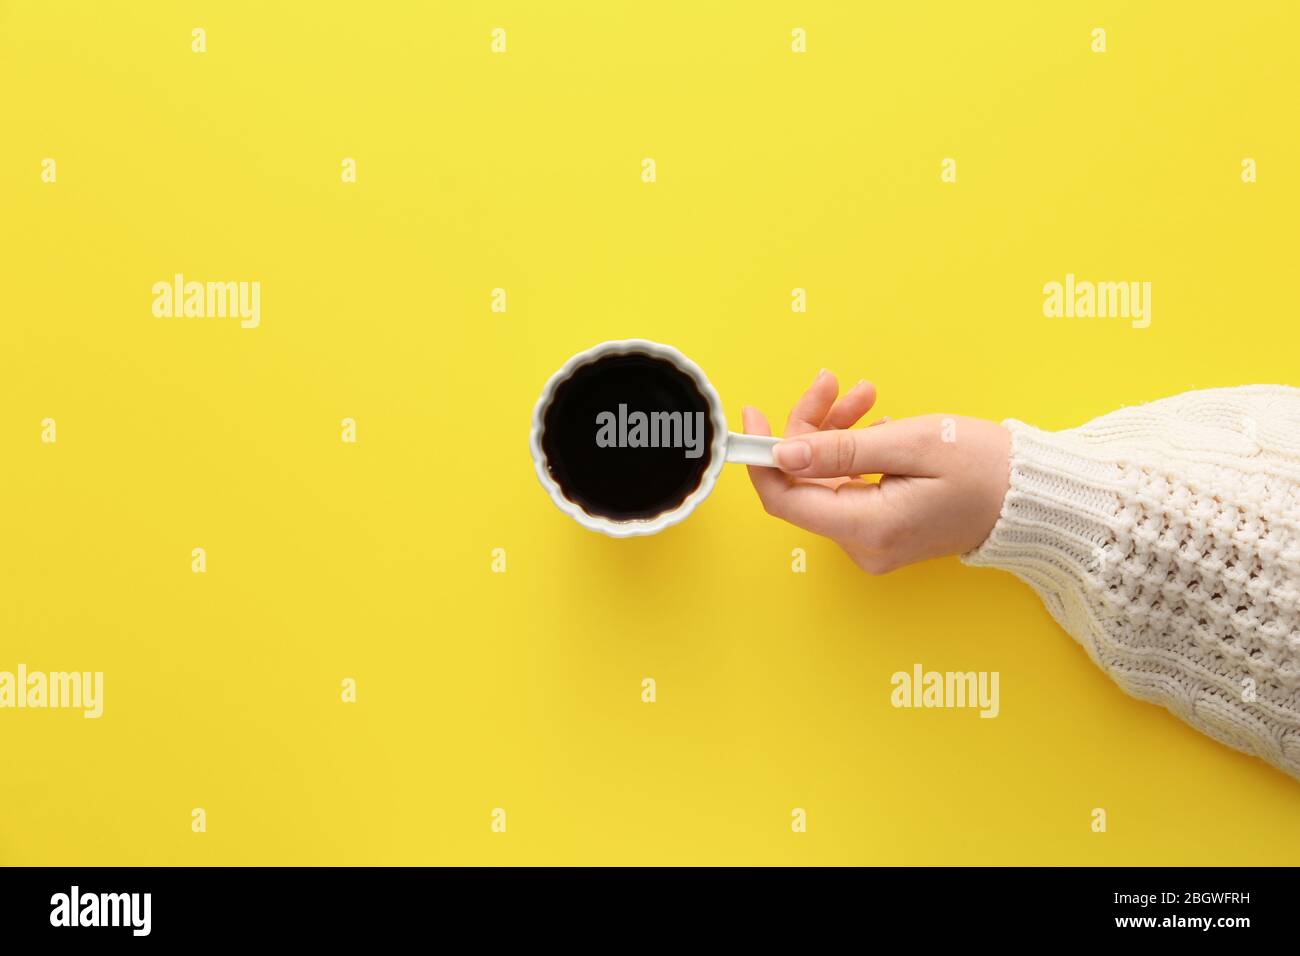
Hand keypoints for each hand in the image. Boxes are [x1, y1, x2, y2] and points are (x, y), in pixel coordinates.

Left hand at [742, 371, 1010, 573]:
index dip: (761, 456)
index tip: (754, 414)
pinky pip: (850, 487)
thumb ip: (840, 449)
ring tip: (866, 395)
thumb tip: (782, 452)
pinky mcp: (884, 530)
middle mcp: (863, 544)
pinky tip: (876, 424)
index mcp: (866, 527)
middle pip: (805, 482)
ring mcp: (873, 541)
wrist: (1033, 498)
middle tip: (832, 383)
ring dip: (836, 433)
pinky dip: (854, 452)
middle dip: (812, 428)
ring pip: (827, 479)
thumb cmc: (985, 468)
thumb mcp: (910, 443)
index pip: (784, 498)